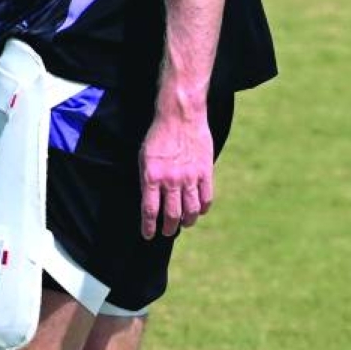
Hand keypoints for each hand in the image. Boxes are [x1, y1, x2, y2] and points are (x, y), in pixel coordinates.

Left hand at [139, 112, 214, 239]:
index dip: (149, 227)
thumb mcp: (144, 157)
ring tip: (184, 223)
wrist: (180, 115)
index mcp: (151, 176)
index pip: (150, 210)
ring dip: (187, 221)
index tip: (149, 235)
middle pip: (171, 215)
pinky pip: (206, 198)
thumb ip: (147, 180)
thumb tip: (150, 201)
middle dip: (169, 228)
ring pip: (191, 210)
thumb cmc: (159, 135)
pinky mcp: (205, 172)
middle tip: (168, 232)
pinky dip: (203, 209)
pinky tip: (199, 211)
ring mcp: (190, 177)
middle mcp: (170, 180)